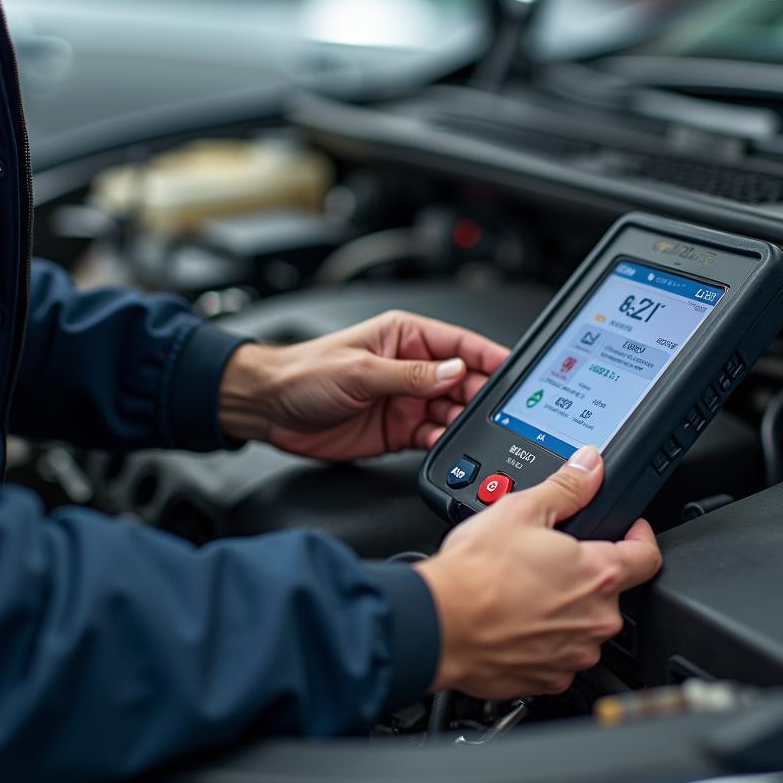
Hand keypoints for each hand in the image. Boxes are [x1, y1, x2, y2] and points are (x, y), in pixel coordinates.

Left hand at [218, 310, 508, 461]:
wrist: (269, 408)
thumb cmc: (304, 373)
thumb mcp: (361, 370)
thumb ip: (412, 375)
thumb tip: (455, 371)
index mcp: (405, 337)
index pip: (460, 344)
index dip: (488, 356)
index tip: (514, 370)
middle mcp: (411, 367)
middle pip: (463, 380)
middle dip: (480, 396)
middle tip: (492, 411)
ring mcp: (406, 400)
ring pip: (452, 411)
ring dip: (462, 422)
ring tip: (468, 431)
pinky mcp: (398, 430)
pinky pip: (433, 436)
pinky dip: (443, 443)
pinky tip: (444, 445)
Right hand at [415, 447, 661, 698]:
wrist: (439, 624)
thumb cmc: (476, 574)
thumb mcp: (520, 510)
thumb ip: (566, 487)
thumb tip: (590, 467)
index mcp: (598, 574)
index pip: (647, 555)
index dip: (640, 535)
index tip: (630, 529)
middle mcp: (596, 620)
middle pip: (609, 590)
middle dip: (584, 572)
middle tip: (548, 557)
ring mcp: (575, 654)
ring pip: (583, 624)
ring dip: (565, 607)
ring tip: (525, 590)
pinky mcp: (550, 679)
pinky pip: (559, 654)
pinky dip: (543, 638)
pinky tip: (516, 619)